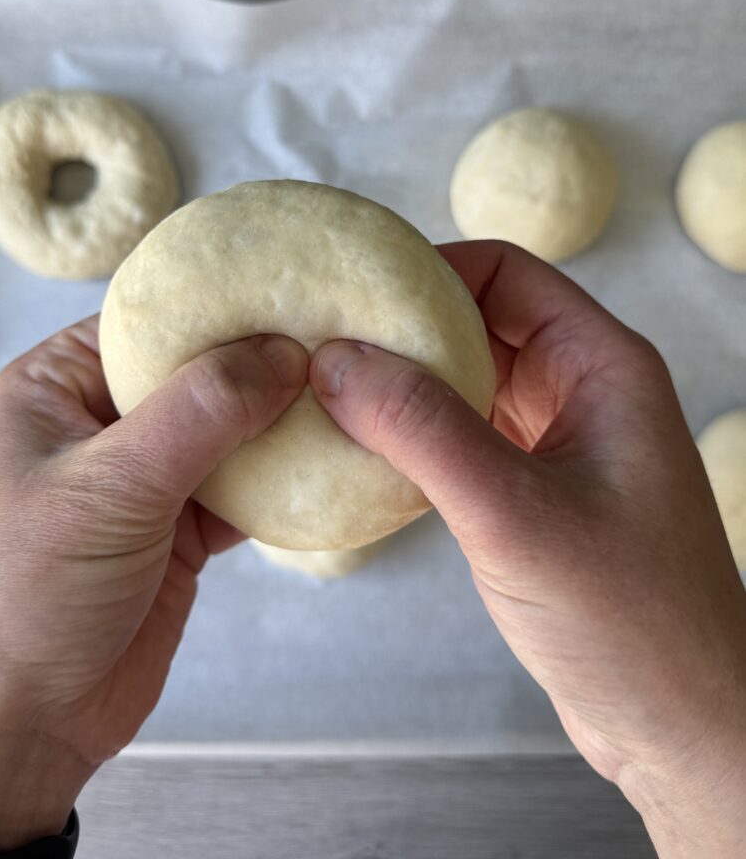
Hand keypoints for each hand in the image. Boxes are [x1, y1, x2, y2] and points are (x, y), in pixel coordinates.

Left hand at [0, 319, 307, 850]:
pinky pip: (244, 487)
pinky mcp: (182, 528)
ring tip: (346, 395)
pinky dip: (284, 480)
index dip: (219, 306)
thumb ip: (199, 413)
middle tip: (336, 342)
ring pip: (229, 430)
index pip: (148, 321)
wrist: (21, 723)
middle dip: (262, 363)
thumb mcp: (110, 485)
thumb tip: (283, 352)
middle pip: (199, 372)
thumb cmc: (24, 594)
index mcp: (58, 385)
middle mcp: (103, 421)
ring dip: (280, 423)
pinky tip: (328, 464)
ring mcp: (147, 476)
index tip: (292, 293)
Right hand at [311, 240, 745, 858]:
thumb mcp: (513, 513)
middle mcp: (582, 390)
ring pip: (467, 382)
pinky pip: (465, 436)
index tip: (348, 291)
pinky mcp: (535, 490)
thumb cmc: (627, 619)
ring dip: (404, 387)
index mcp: (601, 365)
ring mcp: (558, 441)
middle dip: (403, 329)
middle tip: (319, 343)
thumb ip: (422, 430)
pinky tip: (366, 454)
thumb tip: (335, 360)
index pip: (505, 274)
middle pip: (480, 323)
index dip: (426, 270)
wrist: (678, 726)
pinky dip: (416, 437)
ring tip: (327, 394)